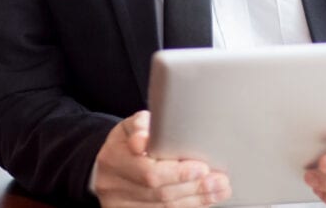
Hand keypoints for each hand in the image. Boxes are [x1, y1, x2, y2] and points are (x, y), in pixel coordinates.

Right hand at [94, 111, 231, 206]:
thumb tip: (145, 136)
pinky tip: (204, 200)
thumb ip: (139, 125)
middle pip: (160, 192)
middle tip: (220, 181)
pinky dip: (187, 207)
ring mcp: (121, 205)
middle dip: (194, 187)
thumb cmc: (125, 142)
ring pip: (164, 207)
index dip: (177, 173)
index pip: (149, 172)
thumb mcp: (128, 127)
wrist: (105, 166)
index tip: (202, 168)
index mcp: (114, 160)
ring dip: (196, 200)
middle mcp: (114, 187)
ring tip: (220, 190)